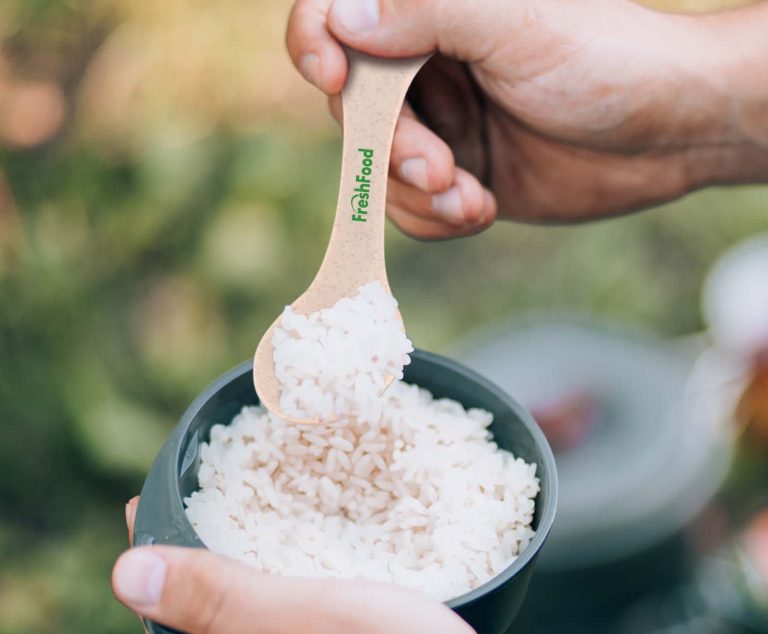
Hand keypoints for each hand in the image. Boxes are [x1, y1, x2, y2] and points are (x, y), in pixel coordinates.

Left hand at [116, 499, 506, 633]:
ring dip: (242, 599)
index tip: (158, 506)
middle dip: (206, 580)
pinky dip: (271, 627)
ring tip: (254, 539)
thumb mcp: (314, 621)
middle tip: (215, 511)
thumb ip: (219, 599)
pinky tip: (287, 588)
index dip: (163, 565)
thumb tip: (127, 571)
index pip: (167, 632)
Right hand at [286, 0, 767, 237]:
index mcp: (432, 11)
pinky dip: (437, 219)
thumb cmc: (603, 58)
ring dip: (418, 196)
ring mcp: (439, 126)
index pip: (337, 17)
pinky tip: (480, 210)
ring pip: (379, 171)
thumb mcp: (515, 22)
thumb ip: (426, 12)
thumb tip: (341, 20)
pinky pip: (412, 209)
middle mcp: (426, 66)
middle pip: (354, 110)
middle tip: (439, 171)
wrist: (664, 133)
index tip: (333, 78)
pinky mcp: (457, 178)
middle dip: (392, 150)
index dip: (316, 44)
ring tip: (470, 198)